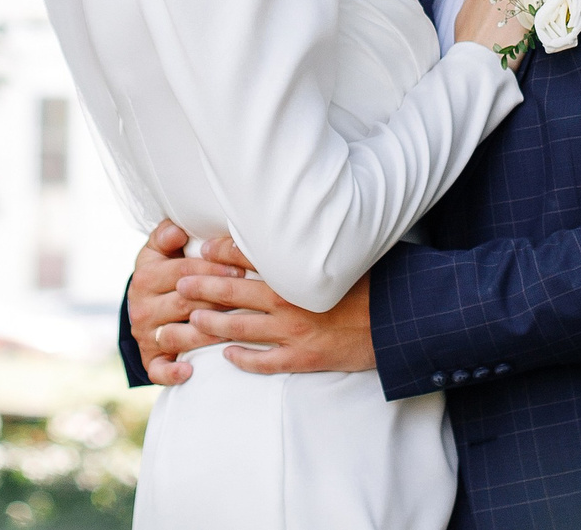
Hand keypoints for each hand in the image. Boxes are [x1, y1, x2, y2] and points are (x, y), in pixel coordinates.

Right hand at [127, 220, 244, 386]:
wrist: (146, 308)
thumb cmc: (164, 273)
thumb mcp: (160, 252)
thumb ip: (167, 237)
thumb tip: (177, 229)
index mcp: (145, 277)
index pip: (182, 272)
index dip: (212, 270)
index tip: (240, 271)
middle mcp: (141, 307)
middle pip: (184, 303)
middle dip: (216, 301)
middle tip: (245, 300)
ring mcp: (146, 335)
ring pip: (175, 336)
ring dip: (203, 334)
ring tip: (229, 331)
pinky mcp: (150, 360)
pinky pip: (158, 370)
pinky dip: (172, 373)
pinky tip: (190, 371)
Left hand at [161, 237, 376, 374]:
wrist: (401, 321)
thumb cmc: (380, 280)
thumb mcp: (353, 250)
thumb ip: (324, 239)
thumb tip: (307, 217)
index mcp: (298, 269)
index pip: (250, 254)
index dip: (221, 251)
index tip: (203, 249)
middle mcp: (289, 299)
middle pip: (233, 290)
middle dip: (202, 286)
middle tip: (179, 283)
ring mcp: (294, 332)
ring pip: (239, 327)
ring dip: (210, 324)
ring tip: (188, 321)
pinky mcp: (303, 358)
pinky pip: (264, 362)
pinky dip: (243, 359)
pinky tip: (227, 356)